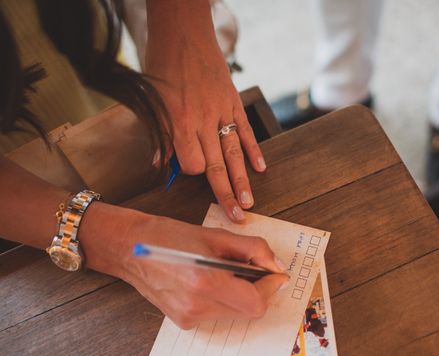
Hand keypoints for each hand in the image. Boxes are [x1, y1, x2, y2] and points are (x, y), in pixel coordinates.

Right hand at [80, 203, 288, 329]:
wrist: (130, 248)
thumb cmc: (170, 237)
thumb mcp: (216, 236)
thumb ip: (253, 249)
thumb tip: (277, 266)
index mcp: (206, 282)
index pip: (256, 302)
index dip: (270, 288)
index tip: (274, 273)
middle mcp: (197, 306)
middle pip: (249, 312)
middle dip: (259, 291)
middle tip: (254, 269)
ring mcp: (189, 317)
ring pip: (235, 314)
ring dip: (242, 295)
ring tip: (228, 272)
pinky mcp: (183, 322)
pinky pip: (218, 315)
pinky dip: (224, 299)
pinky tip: (211, 281)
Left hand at [145, 0, 264, 223]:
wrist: (183, 31)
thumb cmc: (161, 65)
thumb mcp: (151, 101)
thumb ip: (159, 135)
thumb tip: (160, 163)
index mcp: (179, 123)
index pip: (193, 165)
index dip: (194, 174)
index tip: (194, 174)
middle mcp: (202, 122)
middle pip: (217, 167)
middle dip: (226, 195)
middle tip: (237, 216)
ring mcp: (222, 112)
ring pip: (234, 154)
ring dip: (243, 181)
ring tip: (249, 202)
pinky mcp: (234, 103)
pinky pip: (246, 132)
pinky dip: (254, 150)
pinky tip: (261, 168)